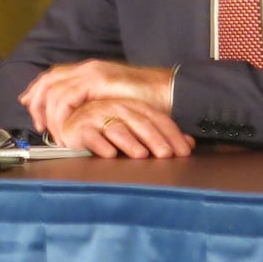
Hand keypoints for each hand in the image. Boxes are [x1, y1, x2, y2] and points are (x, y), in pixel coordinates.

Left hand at [18, 59, 172, 135]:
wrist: (170, 92)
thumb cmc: (147, 101)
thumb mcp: (113, 101)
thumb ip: (94, 104)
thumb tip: (77, 117)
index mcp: (90, 70)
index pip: (53, 76)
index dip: (37, 90)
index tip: (28, 106)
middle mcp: (87, 68)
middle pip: (48, 80)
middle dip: (36, 102)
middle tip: (38, 125)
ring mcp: (91, 72)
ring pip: (53, 90)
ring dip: (49, 115)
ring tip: (56, 134)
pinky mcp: (97, 81)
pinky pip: (66, 98)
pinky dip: (60, 116)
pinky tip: (65, 130)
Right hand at [59, 99, 193, 158]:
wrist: (73, 124)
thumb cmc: (106, 129)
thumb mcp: (136, 130)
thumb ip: (161, 135)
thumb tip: (189, 144)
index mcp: (132, 106)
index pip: (157, 118)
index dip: (172, 134)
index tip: (184, 151)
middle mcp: (116, 108)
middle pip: (139, 122)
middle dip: (154, 139)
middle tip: (166, 154)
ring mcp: (97, 116)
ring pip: (117, 128)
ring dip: (130, 142)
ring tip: (141, 154)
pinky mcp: (79, 128)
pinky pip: (91, 135)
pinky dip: (100, 145)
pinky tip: (110, 154)